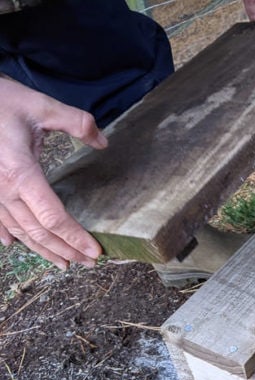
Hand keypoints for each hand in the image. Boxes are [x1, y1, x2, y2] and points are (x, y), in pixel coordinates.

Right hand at [0, 77, 106, 268]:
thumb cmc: (1, 101)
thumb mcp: (42, 106)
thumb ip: (77, 123)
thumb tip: (103, 142)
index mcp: (21, 172)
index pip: (53, 217)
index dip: (75, 237)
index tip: (95, 251)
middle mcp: (3, 189)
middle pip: (38, 232)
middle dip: (66, 250)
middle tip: (89, 262)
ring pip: (19, 231)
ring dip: (43, 249)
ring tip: (64, 262)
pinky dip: (9, 234)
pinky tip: (15, 244)